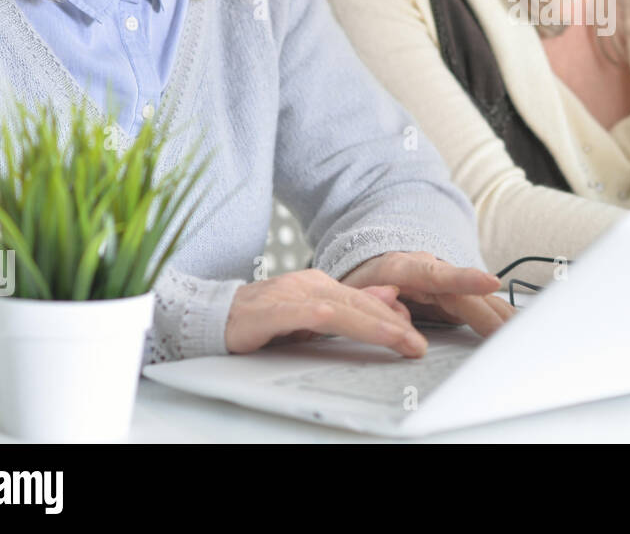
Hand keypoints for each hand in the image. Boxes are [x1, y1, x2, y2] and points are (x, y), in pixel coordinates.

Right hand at [225, 268, 426, 356]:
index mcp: (321, 286)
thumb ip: (347, 308)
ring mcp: (292, 293)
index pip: (366, 301)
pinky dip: (335, 319)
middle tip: (419, 345)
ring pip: (343, 307)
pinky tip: (353, 326)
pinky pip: (310, 313)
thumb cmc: (259, 320)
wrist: (210, 317)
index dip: (395, 318)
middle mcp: (310, 284)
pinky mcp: (273, 309)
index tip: (417, 337)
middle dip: (395, 324)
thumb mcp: (310, 317)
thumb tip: (390, 296)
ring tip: (402, 341)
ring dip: (376, 324)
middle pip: (361, 303)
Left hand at [342, 251, 514, 337]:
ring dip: (498, 314)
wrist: (368, 266)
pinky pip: (477, 303)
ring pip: (475, 297)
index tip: (489, 282)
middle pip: (464, 293)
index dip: (464, 278)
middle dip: (490, 311)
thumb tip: (396, 314)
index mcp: (402, 267)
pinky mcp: (452, 292)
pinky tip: (511, 325)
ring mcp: (444, 279)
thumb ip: (372, 302)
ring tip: (522, 330)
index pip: (436, 273)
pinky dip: (495, 315)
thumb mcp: (353, 293)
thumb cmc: (361, 282)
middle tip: (512, 331)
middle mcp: (429, 269)